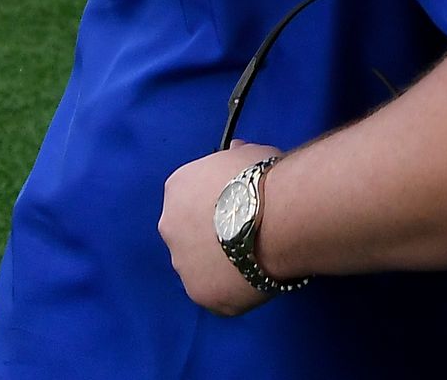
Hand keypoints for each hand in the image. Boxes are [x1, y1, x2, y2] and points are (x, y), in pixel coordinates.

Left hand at [160, 141, 279, 316]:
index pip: (191, 196)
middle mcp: (170, 228)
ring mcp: (183, 266)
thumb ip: (235, 158)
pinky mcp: (202, 295)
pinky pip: (219, 292)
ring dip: (221, 262)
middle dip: (212, 234)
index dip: (217, 200)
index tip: (240, 202)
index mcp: (177, 189)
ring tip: (257, 255)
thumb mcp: (250, 154)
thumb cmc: (263, 178)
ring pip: (201, 266)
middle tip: (248, 230)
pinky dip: (235, 287)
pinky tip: (259, 274)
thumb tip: (234, 152)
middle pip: (190, 233)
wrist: (276, 216)